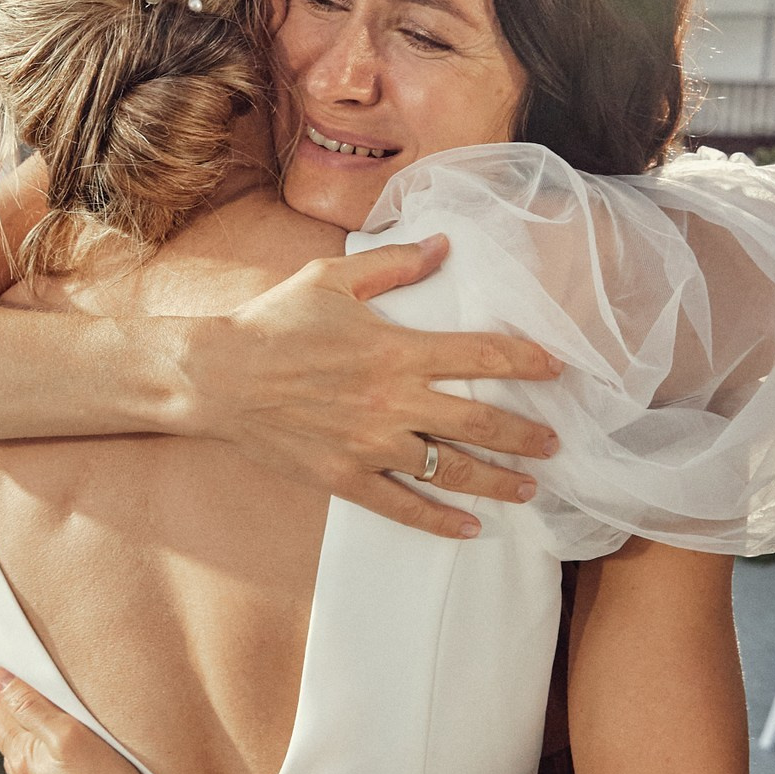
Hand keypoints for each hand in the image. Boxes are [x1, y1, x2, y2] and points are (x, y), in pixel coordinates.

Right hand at [174, 235, 560, 539]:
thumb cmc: (274, 323)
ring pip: (452, 470)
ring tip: (530, 488)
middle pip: (481, 422)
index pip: (483, 355)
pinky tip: (470, 528)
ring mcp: (372, 444)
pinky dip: (440, 520)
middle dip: (527, 435)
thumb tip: (444, 245)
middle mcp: (394, 401)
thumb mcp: (332, 278)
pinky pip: (403, 506)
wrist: (217, 378)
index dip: (527, 360)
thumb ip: (395, 263)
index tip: (557, 367)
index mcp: (397, 350)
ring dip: (498, 481)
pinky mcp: (346, 477)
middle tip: (556, 443)